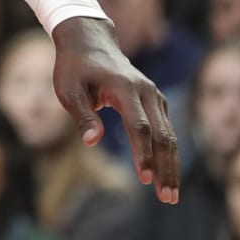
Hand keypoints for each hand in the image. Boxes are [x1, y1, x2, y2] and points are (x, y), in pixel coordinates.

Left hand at [52, 17, 180, 202]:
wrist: (90, 42)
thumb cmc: (74, 68)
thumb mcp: (68, 90)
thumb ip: (82, 115)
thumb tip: (91, 142)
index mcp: (124, 88)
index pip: (139, 126)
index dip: (142, 153)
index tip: (144, 178)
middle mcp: (146, 91)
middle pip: (162, 135)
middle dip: (165, 168)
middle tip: (168, 198)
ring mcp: (154, 95)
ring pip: (169, 135)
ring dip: (171, 165)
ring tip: (171, 195)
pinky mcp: (156, 101)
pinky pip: (166, 130)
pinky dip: (168, 153)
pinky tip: (167, 175)